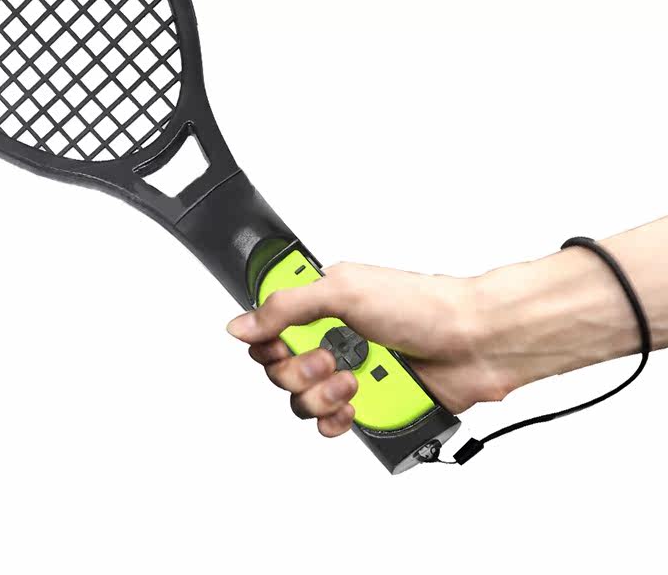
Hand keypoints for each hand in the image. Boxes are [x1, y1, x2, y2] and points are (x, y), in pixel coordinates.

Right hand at [226, 262, 509, 437]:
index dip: (266, 340)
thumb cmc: (422, 305)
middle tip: (328, 359)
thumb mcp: (345, 292)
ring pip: (301, 400)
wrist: (475, 342)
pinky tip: (354, 406)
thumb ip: (286, 306)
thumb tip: (241, 324)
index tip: (280, 342)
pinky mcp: (368, 402)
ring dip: (322, 395)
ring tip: (353, 381)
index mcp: (321, 302)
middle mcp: (330, 336)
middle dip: (298, 369)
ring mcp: (348, 370)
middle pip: (278, 368)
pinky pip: (330, 423)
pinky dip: (337, 419)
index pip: (268, 326)